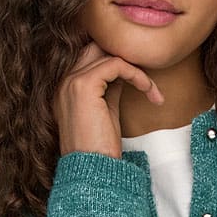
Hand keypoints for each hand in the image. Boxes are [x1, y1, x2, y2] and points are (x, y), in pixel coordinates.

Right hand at [53, 40, 164, 157]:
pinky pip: (117, 65)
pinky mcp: (84, 85)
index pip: (91, 56)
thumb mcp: (105, 110)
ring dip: (137, 70)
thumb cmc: (100, 148)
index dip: (117, 61)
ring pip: (110, 55)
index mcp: (65, 87)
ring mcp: (71, 81)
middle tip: (145, 78)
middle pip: (97, 48)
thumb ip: (109, 88)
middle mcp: (64, 81)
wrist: (92, 169)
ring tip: (151, 90)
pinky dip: (137, 75)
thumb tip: (124, 71)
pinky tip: (149, 91)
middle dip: (125, 58)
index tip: (140, 79)